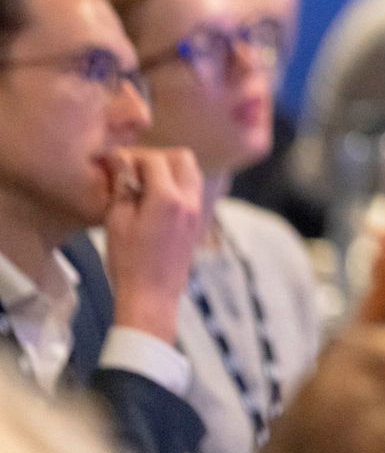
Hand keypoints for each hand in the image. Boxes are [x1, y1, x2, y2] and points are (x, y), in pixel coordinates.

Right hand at [103, 148, 203, 342]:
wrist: (152, 297)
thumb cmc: (129, 262)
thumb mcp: (117, 222)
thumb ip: (122, 188)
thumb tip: (120, 162)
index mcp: (168, 198)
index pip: (155, 159)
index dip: (134, 156)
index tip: (116, 161)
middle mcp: (189, 199)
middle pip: (182, 157)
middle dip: (158, 156)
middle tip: (134, 169)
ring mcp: (198, 210)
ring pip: (192, 172)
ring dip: (171, 168)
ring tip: (145, 182)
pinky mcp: (199, 221)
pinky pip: (193, 190)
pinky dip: (178, 184)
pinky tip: (156, 198)